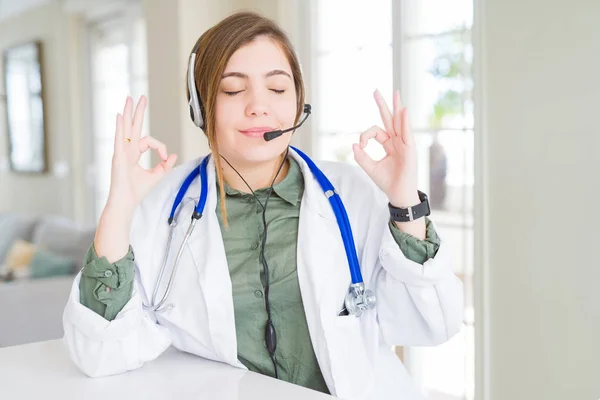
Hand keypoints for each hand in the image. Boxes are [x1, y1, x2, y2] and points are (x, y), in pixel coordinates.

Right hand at [107, 96, 177, 212]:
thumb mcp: (156, 176)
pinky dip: (120, 127)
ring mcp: (121, 152)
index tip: (165, 157)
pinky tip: (121, 115)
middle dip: (138, 111)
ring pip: (126, 128)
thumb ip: (165, 165)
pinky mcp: (118, 157)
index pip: (149, 141)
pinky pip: (119, 138)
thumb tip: (173, 155)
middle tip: (141, 97)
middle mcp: (126, 150)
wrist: (126, 202)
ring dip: (129, 113)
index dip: (160, 147)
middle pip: (133, 126)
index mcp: (133, 154)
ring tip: (130, 98)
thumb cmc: (137, 191)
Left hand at [352, 89, 418, 207]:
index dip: (366, 136)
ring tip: (395, 93)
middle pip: (390, 120)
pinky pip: (407, 132)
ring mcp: (404, 144)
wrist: (398, 194)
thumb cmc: (388, 182)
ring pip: (399, 122)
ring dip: (397, 107)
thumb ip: (362, 157)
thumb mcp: (370, 168)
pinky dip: (405, 121)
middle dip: (383, 105)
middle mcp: (397, 142)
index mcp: (389, 145)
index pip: (376, 132)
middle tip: (376, 91)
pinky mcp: (410, 149)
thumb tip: (354, 144)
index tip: (361, 145)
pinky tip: (403, 110)